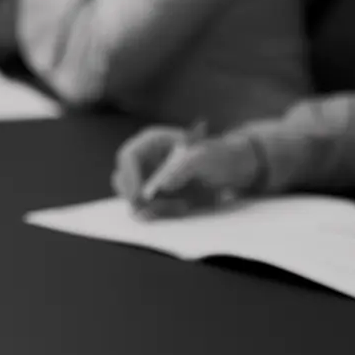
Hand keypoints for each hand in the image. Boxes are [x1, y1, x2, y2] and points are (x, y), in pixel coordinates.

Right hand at [112, 126, 263, 215]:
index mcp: (153, 141)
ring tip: (181, 205)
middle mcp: (146, 159)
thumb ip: (183, 168)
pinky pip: (146, 209)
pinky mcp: (155, 196)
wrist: (231, 169)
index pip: (128, 156)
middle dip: (134, 197)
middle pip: (122, 179)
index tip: (140, 196)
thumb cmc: (218, 155)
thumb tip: (163, 185)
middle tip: (151, 210)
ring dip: (150, 207)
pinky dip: (157, 214)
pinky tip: (181, 208)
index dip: (129, 176)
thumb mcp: (205, 157)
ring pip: (132, 198)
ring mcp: (148, 178)